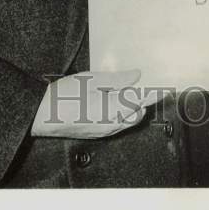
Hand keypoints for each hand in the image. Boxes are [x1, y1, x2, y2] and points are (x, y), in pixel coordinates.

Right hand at [30, 69, 154, 138]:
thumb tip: (136, 76)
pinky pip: (116, 125)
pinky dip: (120, 114)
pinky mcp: (97, 134)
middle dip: (142, 101)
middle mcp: (112, 124)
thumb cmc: (64, 95)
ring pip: (127, 121)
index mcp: (113, 109)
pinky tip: (108, 101)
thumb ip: (117, 79)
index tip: (166, 89)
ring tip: (120, 91)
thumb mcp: (92, 79)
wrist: (42, 115)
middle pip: (137, 114)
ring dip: (130, 108)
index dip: (155, 95)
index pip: (142, 101)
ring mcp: (104, 131)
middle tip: (138, 84)